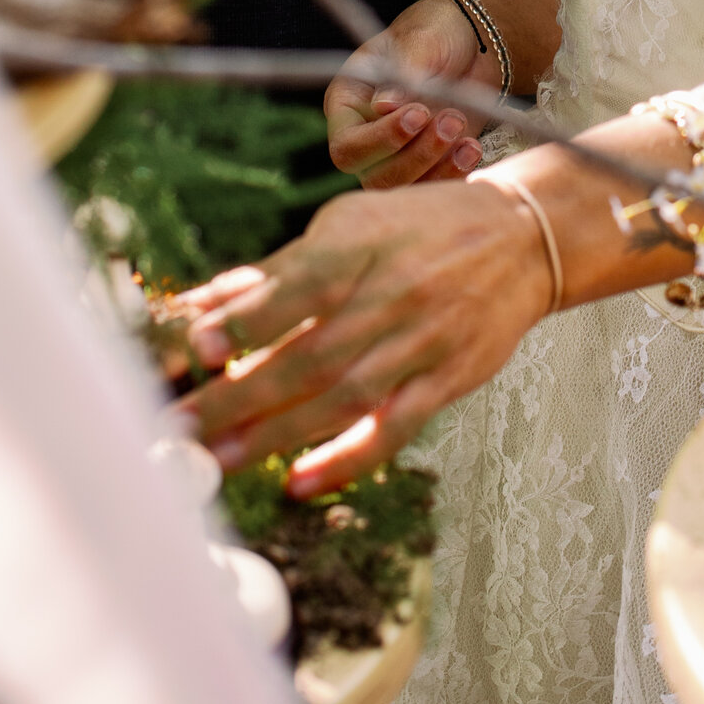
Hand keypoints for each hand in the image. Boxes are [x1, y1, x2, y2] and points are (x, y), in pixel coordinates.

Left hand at [170, 177, 550, 494]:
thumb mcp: (352, 222)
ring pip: (340, 398)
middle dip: (239, 395)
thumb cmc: (422, 226)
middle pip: (308, 354)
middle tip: (182, 426)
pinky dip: (345, 459)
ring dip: (274, 434)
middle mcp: (392, 295)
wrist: (520, 238)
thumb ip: (279, 268)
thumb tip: (205, 304)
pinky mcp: (445, 382)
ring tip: (218, 459)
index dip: (247, 317)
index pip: (298, 284)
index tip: (196, 344)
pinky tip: (300, 481)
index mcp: (362, 244)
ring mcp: (421, 343)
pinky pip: (392, 429)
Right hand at [325, 0, 489, 188]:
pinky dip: (455, 174)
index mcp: (348, 104)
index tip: (419, 114)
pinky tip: (472, 148)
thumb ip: (404, 71)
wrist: (472, 42)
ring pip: (406, 188)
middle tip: (452, 120)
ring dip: (438, 166)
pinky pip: (435, 188)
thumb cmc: (434, 31)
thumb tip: (383, 107)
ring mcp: (398, 156)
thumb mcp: (419, 40)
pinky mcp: (430, 165)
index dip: (381, 138)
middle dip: (417, 155)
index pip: (348, 144)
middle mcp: (367, 136)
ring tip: (464, 130)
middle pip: (376, 176)